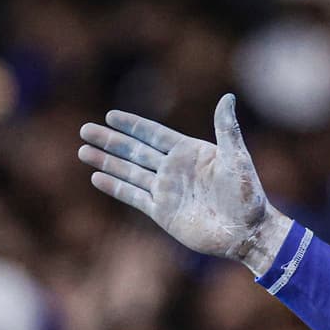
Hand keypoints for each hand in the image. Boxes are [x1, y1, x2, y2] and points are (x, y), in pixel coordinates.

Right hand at [79, 94, 289, 273]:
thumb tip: (227, 97)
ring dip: (106, 162)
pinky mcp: (162, 212)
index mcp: (189, 152)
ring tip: (83, 151)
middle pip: (134, 151)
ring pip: (129, 172)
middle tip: (85, 129)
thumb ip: (227, 128)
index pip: (154, 134)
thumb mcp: (236, 158)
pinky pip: (133, 196)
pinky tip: (97, 178)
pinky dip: (115, 187)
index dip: (133, 125)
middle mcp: (174, 169)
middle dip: (110, 140)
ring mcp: (166, 191)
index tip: (111, 116)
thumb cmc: (247, 194)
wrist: (246, 232)